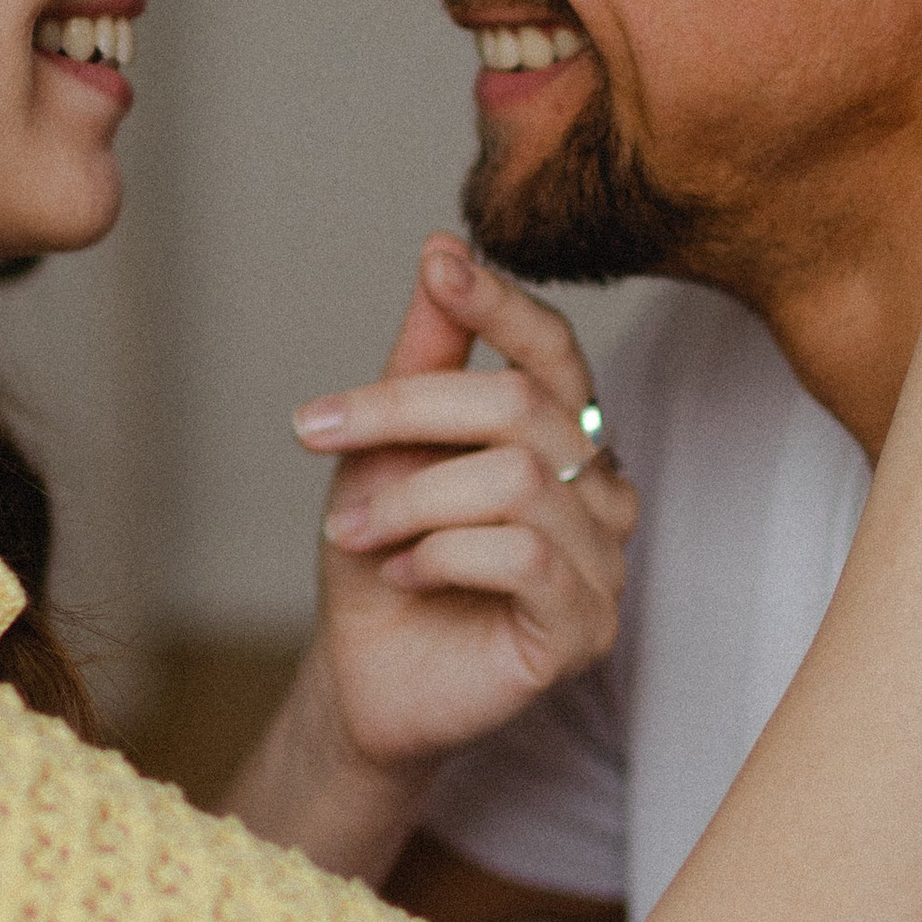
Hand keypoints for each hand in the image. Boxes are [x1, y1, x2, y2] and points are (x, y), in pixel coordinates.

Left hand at [292, 237, 637, 772]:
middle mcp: (600, 488)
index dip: (500, 303)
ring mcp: (604, 561)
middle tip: (317, 431)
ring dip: (411, 499)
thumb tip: (443, 247)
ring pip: (517, 480)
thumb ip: (425, 357)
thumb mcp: (388, 445)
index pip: (553, 349)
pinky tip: (402, 573)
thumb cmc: (383, 556)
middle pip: (522, 405)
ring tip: (354, 531)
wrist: (364, 674)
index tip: (438, 264)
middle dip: (403, 410)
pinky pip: (524, 558)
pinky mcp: (586, 628)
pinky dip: (441, 555)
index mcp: (561, 434)